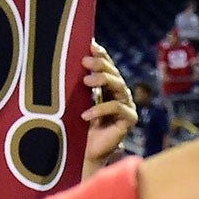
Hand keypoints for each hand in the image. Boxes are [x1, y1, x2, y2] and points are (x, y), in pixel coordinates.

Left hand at [81, 42, 139, 179]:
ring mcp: (126, 106)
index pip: (108, 66)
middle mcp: (120, 94)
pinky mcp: (129, 120)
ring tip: (86, 82)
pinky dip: (100, 109)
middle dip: (101, 65)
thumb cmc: (76, 126)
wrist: (82, 153)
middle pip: (114, 73)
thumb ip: (77, 84)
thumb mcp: (75, 101)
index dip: (101, 55)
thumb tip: (69, 61)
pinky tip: (86, 115)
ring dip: (103, 80)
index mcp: (108, 87)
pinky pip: (117, 108)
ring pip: (119, 86)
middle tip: (85, 62)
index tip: (90, 45)